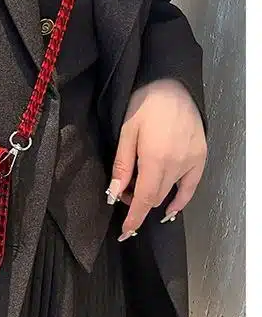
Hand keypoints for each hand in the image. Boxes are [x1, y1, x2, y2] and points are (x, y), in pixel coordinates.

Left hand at [107, 78, 207, 239]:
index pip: (145, 199)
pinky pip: (191, 185)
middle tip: (123, 192)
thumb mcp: (126, 134)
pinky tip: (171, 207)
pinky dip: (181, 198)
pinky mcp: (201, 155)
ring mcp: (192, 161)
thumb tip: (115, 194)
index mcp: (156, 159)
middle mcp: (177, 164)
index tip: (125, 232)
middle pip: (156, 197)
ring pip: (171, 192)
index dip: (134, 218)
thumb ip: (122, 166)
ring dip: (154, 197)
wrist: (171, 84)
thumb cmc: (143, 104)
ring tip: (139, 189)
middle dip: (138, 202)